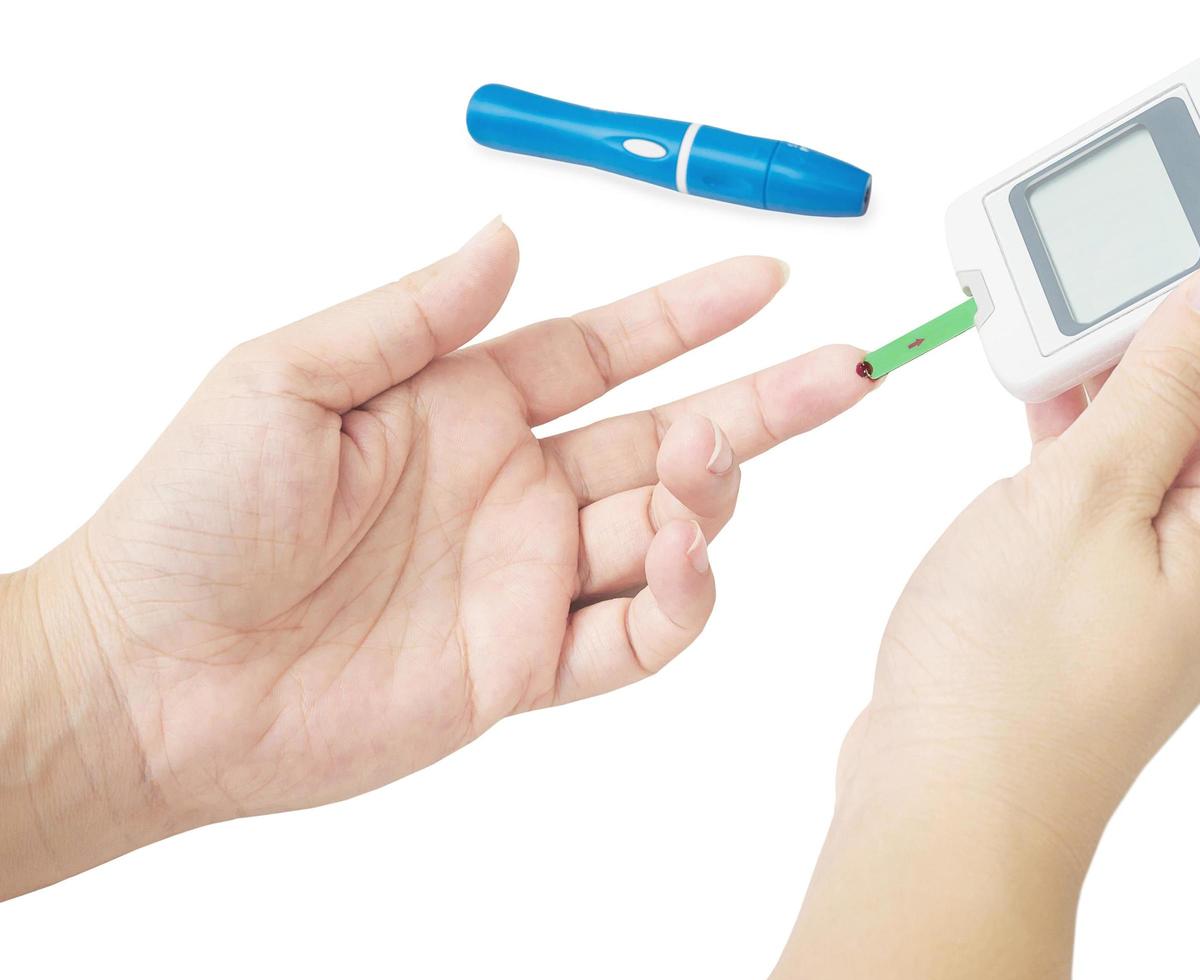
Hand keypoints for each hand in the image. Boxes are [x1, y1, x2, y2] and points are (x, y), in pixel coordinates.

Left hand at [1, 218, 872, 896]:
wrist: (149, 678)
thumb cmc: (190, 518)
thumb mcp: (289, 379)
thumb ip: (414, 315)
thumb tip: (505, 238)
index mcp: (465, 408)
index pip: (608, 350)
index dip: (691, 315)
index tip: (767, 280)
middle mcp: (512, 488)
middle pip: (670, 435)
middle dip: (764, 403)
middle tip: (846, 372)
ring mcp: (524, 579)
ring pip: (667, 532)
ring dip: (712, 495)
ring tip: (704, 464)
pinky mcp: (521, 667)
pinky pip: (634, 637)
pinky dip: (681, 599)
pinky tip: (681, 553)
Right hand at [777, 249, 1199, 977]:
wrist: (945, 802)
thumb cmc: (1015, 684)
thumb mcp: (1088, 499)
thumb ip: (1161, 387)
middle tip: (1152, 213)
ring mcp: (1150, 551)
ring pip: (1160, 413)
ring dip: (1126, 343)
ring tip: (1082, 276)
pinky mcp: (1088, 566)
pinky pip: (1105, 457)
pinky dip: (1076, 405)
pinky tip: (1038, 369)